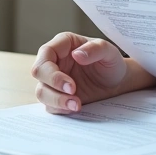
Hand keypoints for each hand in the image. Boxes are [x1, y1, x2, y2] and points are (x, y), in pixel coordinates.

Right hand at [31, 32, 155, 113]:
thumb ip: (96, 49)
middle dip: (54, 86)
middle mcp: (54, 61)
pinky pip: (49, 105)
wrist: (117, 83)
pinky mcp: (56, 96)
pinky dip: (59, 109)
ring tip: (77, 105)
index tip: (71, 86)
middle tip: (73, 94)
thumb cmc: (111, 63)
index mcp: (63, 44)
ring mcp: (53, 80)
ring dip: (56, 101)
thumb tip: (76, 55)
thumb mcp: (110, 52)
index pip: (45, 53)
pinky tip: (74, 108)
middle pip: (38, 72)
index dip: (53, 71)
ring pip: (41, 91)